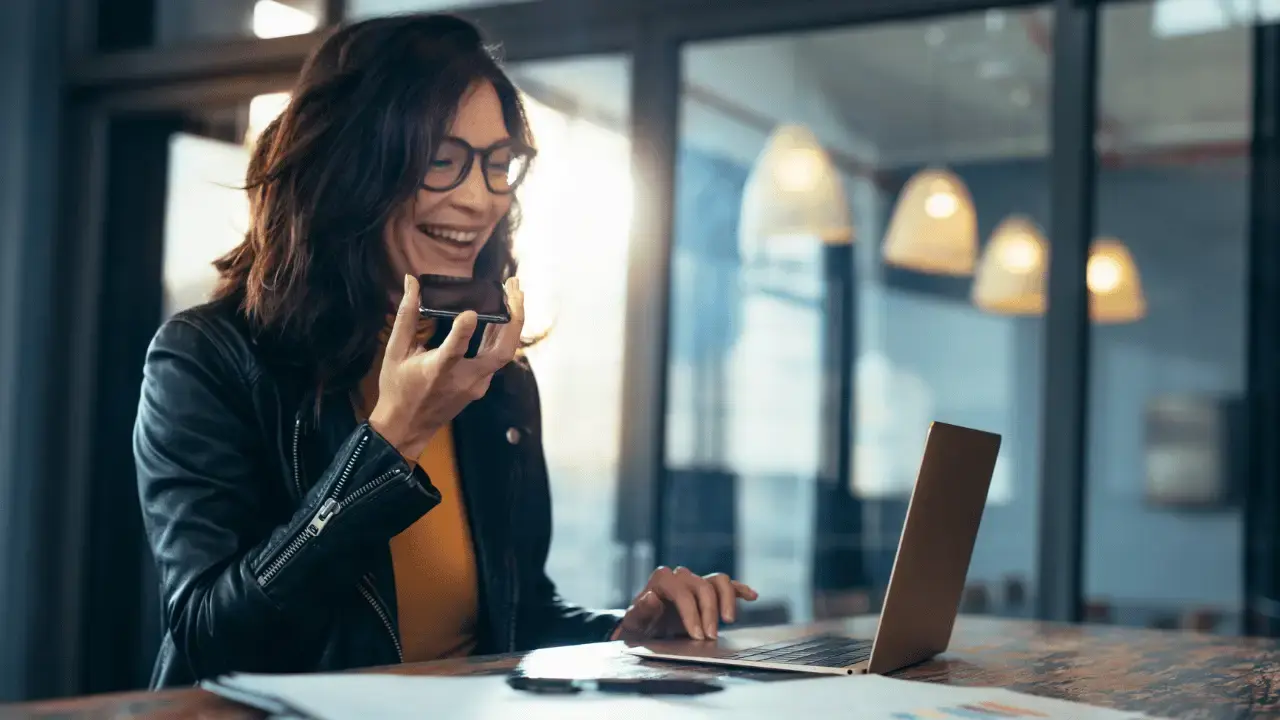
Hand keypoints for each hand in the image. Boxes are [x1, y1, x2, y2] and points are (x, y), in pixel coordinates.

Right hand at [368, 274, 524, 458]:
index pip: (454, 351)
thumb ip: (407, 315)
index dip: (463, 332)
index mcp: (437, 371)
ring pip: (504, 353)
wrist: (407, 427)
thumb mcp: (396, 351)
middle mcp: (463, 380)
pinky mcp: (481, 385)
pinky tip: (501, 315)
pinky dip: (502, 334)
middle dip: (514, 318)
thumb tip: (411, 282)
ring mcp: (477, 385)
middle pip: (502, 352)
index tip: (470, 312)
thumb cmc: (398, 387)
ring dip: (513, 322)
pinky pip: (497, 357)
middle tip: (514, 287)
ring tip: (513, 292)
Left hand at [611, 567, 758, 641]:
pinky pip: (727, 585)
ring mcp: (696, 582)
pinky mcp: (709, 591)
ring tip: (729, 620)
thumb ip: (640, 612)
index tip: (697, 635)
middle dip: (709, 613)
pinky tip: (751, 596)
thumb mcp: (633, 624)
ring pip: (718, 581)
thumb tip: (650, 596)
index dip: (691, 612)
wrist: (645, 629)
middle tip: (710, 637)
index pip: (681, 591)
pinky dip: (740, 589)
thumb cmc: (638, 627)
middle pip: (702, 587)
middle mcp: (680, 577)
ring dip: (727, 600)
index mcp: (662, 580)